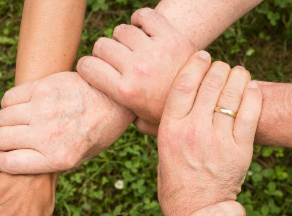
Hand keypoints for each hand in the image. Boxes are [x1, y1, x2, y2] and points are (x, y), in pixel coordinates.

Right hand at [0, 72, 135, 173]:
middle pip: (0, 139)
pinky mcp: (43, 88)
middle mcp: (48, 136)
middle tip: (16, 137)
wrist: (115, 100)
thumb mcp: (79, 158)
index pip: (8, 163)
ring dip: (8, 121)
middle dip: (4, 141)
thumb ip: (49, 162)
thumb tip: (17, 161)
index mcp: (58, 158)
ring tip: (22, 120)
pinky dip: (10, 103)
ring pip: (2, 118)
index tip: (4, 156)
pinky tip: (24, 105)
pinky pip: (9, 98)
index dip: (1, 161)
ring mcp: (44, 110)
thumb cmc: (97, 132)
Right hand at [77, 8, 196, 135]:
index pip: (87, 66)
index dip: (86, 67)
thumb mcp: (143, 124)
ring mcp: (154, 51)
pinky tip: (143, 31)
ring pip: (121, 30)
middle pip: (102, 46)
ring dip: (122, 39)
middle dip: (103, 53)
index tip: (93, 70)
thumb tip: (108, 111)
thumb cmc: (169, 115)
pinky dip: (140, 20)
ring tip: (131, 49)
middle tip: (115, 61)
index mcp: (125, 92)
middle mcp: (137, 69)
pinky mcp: (171, 37)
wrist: (205, 102)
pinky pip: (145, 16)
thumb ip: (123, 116)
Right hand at [157, 52, 261, 215]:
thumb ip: (164, 126)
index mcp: (170, 130)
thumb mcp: (161, 151)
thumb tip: (161, 103)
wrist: (196, 211)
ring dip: (238, 76)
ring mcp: (218, 141)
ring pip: (232, 93)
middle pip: (211, 83)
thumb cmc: (175, 181)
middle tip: (222, 67)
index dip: (196, 63)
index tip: (202, 55)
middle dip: (219, 68)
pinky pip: (251, 112)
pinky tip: (251, 88)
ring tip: (238, 74)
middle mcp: (193, 132)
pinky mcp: (239, 151)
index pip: (184, 83)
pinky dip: (253, 94)